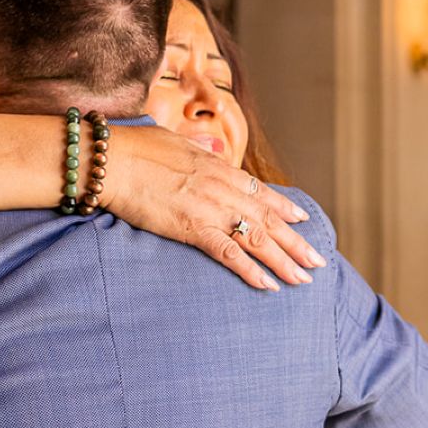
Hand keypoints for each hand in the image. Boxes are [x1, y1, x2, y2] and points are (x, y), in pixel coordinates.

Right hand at [106, 126, 327, 290]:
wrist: (110, 161)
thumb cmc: (135, 149)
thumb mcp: (176, 142)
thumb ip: (200, 152)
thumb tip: (213, 153)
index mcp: (219, 168)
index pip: (261, 191)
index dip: (285, 207)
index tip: (303, 219)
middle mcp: (223, 189)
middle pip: (269, 219)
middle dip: (296, 243)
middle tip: (317, 262)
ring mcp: (210, 210)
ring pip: (258, 239)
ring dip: (284, 261)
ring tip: (303, 279)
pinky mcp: (193, 229)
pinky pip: (230, 255)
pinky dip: (251, 271)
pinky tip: (268, 285)